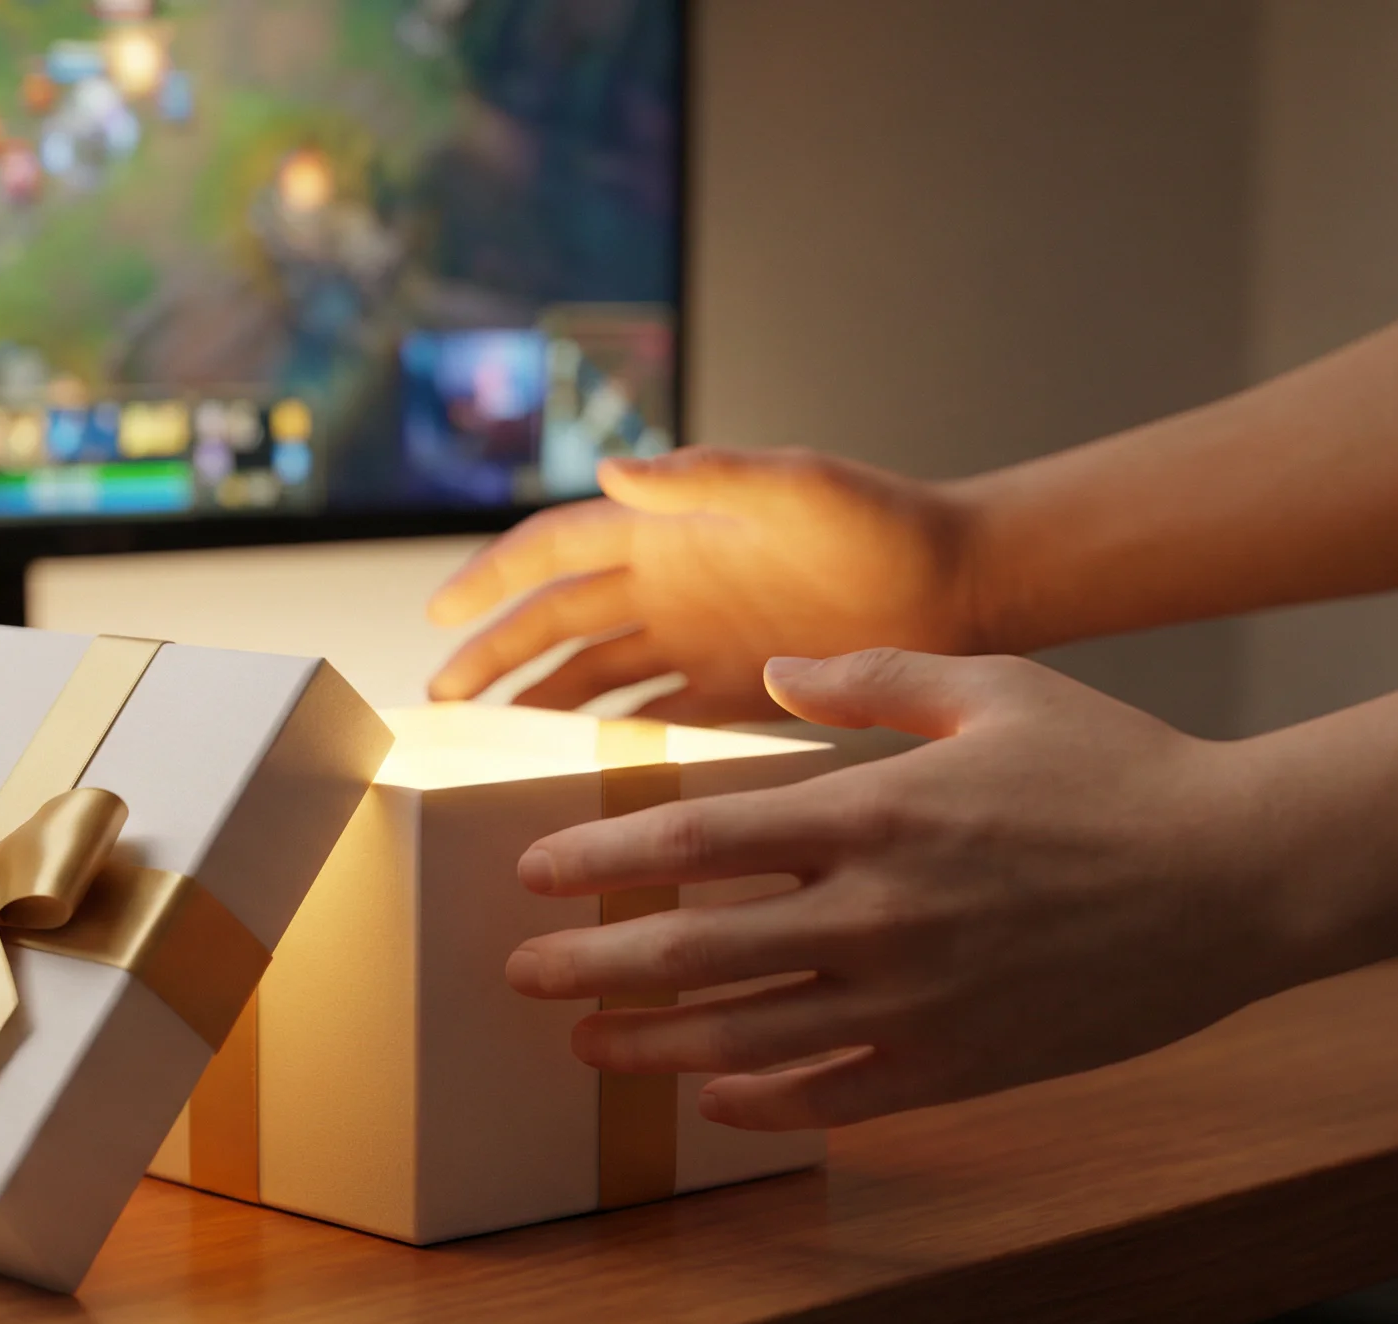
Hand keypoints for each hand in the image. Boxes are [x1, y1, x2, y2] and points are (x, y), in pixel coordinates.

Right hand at [427, 447, 987, 721]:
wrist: (962, 585)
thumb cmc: (882, 523)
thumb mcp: (798, 487)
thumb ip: (708, 478)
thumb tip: (611, 468)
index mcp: (668, 529)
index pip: (554, 551)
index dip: (491, 580)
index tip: (436, 615)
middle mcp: (668, 584)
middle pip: (555, 623)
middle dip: (492, 658)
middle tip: (438, 705)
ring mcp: (695, 640)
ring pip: (593, 679)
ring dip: (538, 707)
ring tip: (486, 749)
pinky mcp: (732, 692)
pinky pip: (652, 721)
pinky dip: (610, 747)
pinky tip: (577, 781)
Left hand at [504, 649, 1291, 1126]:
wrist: (1245, 876)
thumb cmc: (1121, 769)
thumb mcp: (996, 689)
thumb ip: (872, 674)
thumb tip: (772, 668)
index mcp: (877, 811)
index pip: (696, 842)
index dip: (601, 860)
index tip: (536, 873)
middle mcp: (880, 914)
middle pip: (693, 950)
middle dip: (592, 966)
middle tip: (521, 976)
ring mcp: (919, 1000)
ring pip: (746, 1037)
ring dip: (653, 1045)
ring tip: (587, 1045)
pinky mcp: (963, 1065)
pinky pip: (837, 1097)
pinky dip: (764, 1103)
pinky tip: (713, 1098)